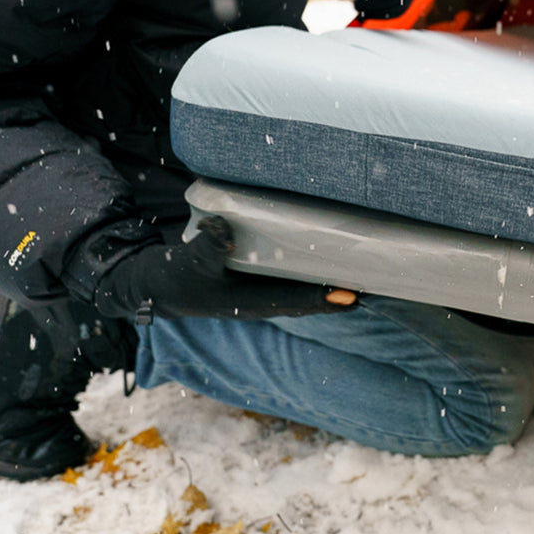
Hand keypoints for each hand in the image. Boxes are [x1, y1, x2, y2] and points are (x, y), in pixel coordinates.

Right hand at [91, 216, 358, 321]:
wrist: (157, 286)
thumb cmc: (174, 277)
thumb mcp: (188, 262)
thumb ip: (207, 246)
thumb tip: (224, 228)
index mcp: (249, 304)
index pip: (294, 302)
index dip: (323, 299)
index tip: (352, 295)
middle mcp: (262, 302)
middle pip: (309, 300)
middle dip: (339, 294)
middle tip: (376, 283)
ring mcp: (261, 294)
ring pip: (303, 290)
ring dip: (330, 284)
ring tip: (364, 271)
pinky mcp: (258, 282)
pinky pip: (292, 280)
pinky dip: (312, 272)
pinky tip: (329, 259)